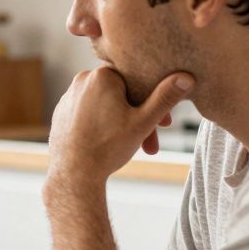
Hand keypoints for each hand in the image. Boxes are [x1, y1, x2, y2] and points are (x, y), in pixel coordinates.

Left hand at [47, 67, 193, 185]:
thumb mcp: (143, 122)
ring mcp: (69, 96)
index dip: (153, 100)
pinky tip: (110, 142)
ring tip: (133, 146)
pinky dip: (103, 123)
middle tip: (152, 142)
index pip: (137, 80)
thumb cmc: (108, 147)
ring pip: (106, 104)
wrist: (72, 174)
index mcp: (102, 75)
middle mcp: (82, 80)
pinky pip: (90, 112)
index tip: (165, 124)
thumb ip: (165, 98)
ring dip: (123, 122)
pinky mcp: (62, 112)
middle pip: (122, 94)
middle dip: (139, 116)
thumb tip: (187, 77)